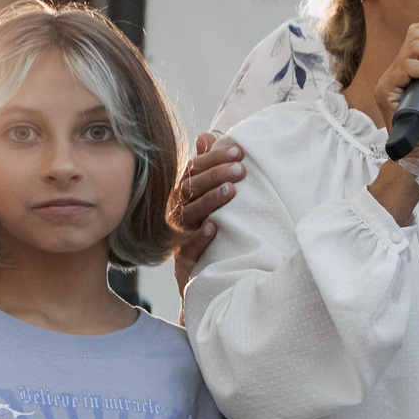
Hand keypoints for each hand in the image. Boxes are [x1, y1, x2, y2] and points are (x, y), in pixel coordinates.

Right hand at [170, 133, 241, 287]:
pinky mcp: (183, 264)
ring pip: (189, 215)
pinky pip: (188, 251)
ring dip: (210, 201)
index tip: (238, 151)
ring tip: (231, 191)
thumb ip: (205, 167)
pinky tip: (214, 228)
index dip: (213, 159)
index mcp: (183, 196)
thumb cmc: (206, 233)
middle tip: (241, 168)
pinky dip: (200, 239)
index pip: (193, 171)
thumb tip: (206, 137)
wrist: (203, 281)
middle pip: (190, 189)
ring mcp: (179, 238)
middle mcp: (178, 214)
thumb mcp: (206, 199)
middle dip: (215, 175)